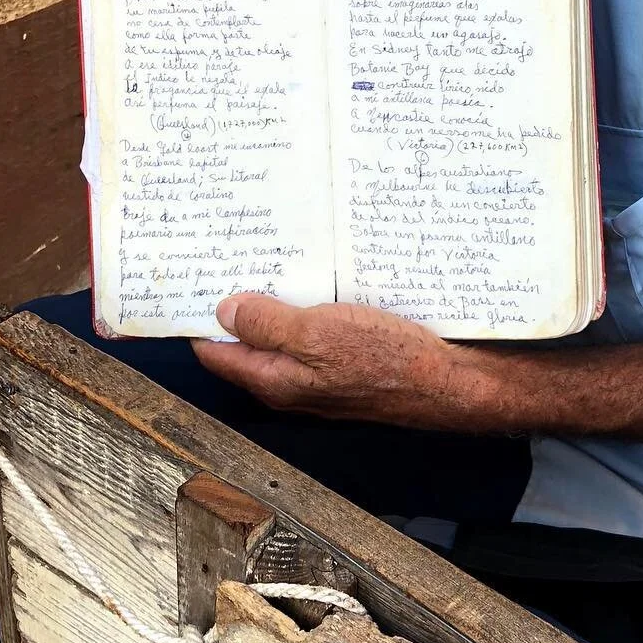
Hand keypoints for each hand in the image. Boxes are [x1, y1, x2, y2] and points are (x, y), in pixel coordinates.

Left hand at [191, 293, 492, 428]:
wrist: (448, 380)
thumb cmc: (387, 360)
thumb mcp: (318, 334)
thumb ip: (267, 324)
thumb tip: (223, 311)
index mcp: (273, 379)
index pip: (215, 352)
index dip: (199, 318)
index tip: (194, 280)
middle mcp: (290, 383)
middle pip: (246, 343)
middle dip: (235, 306)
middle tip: (231, 260)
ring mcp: (318, 376)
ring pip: (281, 337)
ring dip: (274, 304)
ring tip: (270, 263)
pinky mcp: (346, 364)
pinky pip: (312, 336)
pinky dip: (306, 310)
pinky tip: (316, 284)